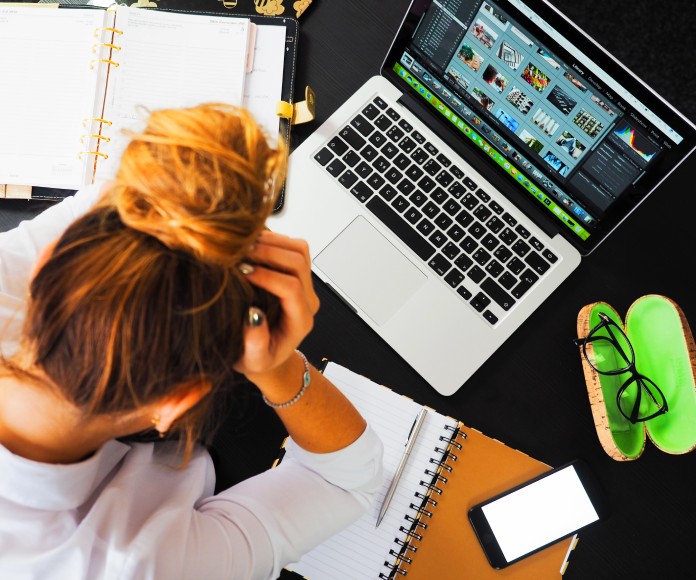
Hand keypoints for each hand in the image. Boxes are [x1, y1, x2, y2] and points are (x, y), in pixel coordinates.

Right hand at [234, 231, 318, 377]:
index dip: (267, 276)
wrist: (267, 353)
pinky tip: (250, 244)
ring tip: (243, 246)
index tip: (242, 272)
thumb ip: (255, 344)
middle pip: (298, 263)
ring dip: (272, 242)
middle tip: (239, 253)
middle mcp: (307, 299)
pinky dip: (273, 239)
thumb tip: (254, 315)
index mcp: (300, 320)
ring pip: (299, 249)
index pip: (291, 288)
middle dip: (268, 253)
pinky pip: (292, 247)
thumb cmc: (258, 358)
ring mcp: (304, 284)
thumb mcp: (253, 360)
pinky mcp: (296, 273)